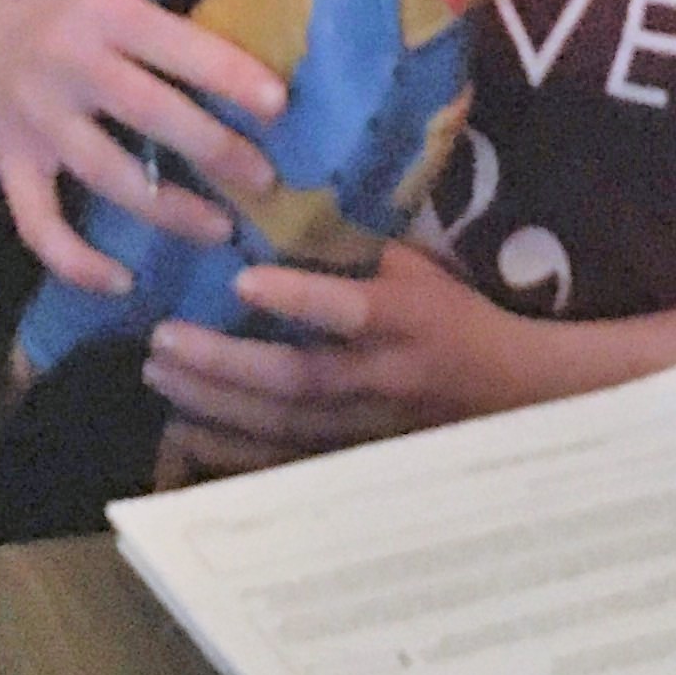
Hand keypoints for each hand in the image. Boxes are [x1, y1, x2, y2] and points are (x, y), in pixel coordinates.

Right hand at [0, 0, 284, 299]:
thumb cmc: (66, 28)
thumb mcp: (112, 9)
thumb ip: (168, 41)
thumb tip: (262, 88)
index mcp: (104, 14)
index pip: (174, 43)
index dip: (227, 74)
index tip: (280, 105)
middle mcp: (67, 63)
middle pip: (146, 111)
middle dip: (212, 148)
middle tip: (265, 181)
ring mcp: (35, 119)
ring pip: (106, 173)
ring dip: (168, 209)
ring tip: (219, 230)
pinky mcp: (9, 166)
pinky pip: (41, 225)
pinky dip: (79, 261)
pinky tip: (122, 283)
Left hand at [142, 236, 555, 474]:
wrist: (516, 396)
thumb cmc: (455, 317)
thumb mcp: (421, 270)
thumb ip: (358, 251)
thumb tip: (278, 211)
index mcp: (407, 319)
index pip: (353, 310)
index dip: (299, 298)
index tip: (241, 279)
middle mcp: (386, 379)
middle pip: (300, 379)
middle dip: (226, 362)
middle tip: (162, 337)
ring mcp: (370, 430)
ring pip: (284, 427)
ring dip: (215, 403)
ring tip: (159, 373)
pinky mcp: (356, 461)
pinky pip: (285, 464)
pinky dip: (232, 451)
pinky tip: (183, 431)